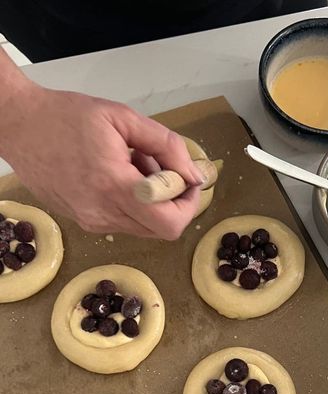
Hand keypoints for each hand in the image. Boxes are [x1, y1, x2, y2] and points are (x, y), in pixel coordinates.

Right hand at [0, 84, 202, 237]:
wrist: (19, 126)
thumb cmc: (68, 116)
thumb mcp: (124, 118)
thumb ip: (167, 146)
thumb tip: (194, 174)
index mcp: (114, 186)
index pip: (170, 223)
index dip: (189, 205)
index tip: (186, 180)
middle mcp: (103, 213)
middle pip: (161, 230)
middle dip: (173, 202)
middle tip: (162, 170)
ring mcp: (92, 222)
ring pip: (143, 227)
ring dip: (152, 202)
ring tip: (133, 167)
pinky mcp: (84, 222)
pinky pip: (123, 222)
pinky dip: (132, 204)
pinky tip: (117, 176)